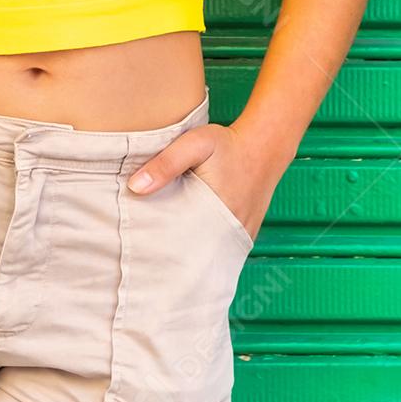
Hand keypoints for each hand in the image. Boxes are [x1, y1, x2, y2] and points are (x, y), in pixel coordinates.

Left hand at [126, 120, 275, 243]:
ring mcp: (239, 237)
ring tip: (164, 254)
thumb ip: (166, 163)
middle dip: (171, 257)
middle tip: (147, 255)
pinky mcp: (244, 235)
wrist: (264, 146)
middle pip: (193, 255)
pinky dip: (205, 250)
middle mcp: (230, 232)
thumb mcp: (195, 144)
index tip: (140, 249)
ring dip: (189, 256)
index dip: (159, 249)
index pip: (180, 244)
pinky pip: (221, 251)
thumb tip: (135, 187)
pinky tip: (188, 245)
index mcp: (214, 213)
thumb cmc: (227, 145)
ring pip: (208, 256)